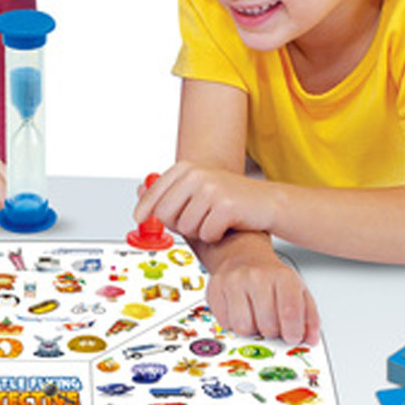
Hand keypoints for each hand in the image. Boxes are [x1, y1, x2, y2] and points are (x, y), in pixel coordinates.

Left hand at [135, 162, 275, 244]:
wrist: (266, 203)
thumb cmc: (229, 200)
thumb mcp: (196, 189)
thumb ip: (169, 192)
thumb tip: (138, 191)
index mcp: (185, 168)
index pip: (153, 194)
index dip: (144, 210)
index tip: (138, 219)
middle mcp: (196, 174)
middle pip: (164, 214)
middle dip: (176, 225)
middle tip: (195, 221)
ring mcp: (210, 188)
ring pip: (185, 227)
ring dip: (198, 231)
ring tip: (213, 220)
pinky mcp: (225, 205)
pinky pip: (206, 234)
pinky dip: (214, 236)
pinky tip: (225, 225)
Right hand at [205, 247, 319, 345]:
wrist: (244, 257)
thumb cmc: (271, 278)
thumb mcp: (298, 291)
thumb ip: (309, 316)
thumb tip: (310, 339)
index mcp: (282, 276)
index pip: (290, 311)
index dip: (293, 332)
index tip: (292, 337)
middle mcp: (256, 276)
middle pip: (267, 324)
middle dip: (272, 332)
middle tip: (273, 324)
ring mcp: (233, 282)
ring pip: (243, 327)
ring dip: (252, 329)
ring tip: (255, 318)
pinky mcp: (214, 290)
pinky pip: (225, 324)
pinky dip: (234, 325)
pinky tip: (240, 312)